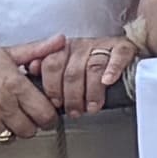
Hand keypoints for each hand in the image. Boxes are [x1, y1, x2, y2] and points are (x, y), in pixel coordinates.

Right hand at [0, 45, 58, 147]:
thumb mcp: (4, 53)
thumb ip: (35, 50)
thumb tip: (60, 41)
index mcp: (14, 84)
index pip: (45, 113)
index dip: (48, 116)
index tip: (44, 114)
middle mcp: (0, 103)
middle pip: (30, 130)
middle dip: (30, 125)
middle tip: (24, 118)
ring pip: (9, 138)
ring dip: (9, 132)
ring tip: (4, 119)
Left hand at [14, 33, 133, 114]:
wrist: (122, 55)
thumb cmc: (87, 67)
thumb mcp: (63, 67)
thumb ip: (46, 69)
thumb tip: (32, 69)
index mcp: (63, 49)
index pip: (51, 65)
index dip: (53, 87)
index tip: (56, 104)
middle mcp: (81, 46)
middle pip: (72, 70)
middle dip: (72, 96)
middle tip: (75, 111)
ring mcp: (103, 46)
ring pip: (94, 67)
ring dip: (92, 91)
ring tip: (92, 107)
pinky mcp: (124, 48)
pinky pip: (118, 56)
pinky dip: (112, 69)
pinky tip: (108, 81)